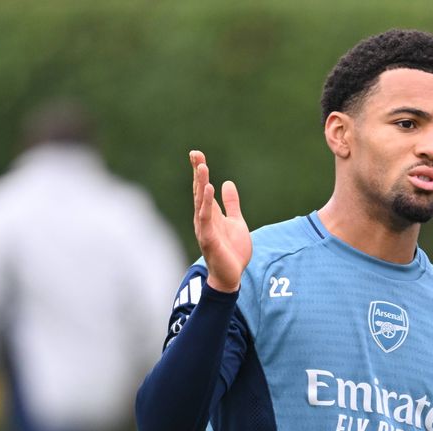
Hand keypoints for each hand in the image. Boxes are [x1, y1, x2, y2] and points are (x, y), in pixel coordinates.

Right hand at [190, 150, 250, 292]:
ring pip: (201, 201)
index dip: (200, 172)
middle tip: (195, 153)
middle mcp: (204, 218)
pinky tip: (208, 189)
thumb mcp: (236, 222)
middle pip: (199, 191)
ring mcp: (204, 228)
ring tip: (202, 167)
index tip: (197, 154)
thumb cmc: (232, 251)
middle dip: (198, 172)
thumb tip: (227, 183)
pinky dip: (206, 203)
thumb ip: (232, 204)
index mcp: (210, 214)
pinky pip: (206, 217)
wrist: (232, 276)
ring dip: (201, 184)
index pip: (203, 188)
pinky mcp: (209, 238)